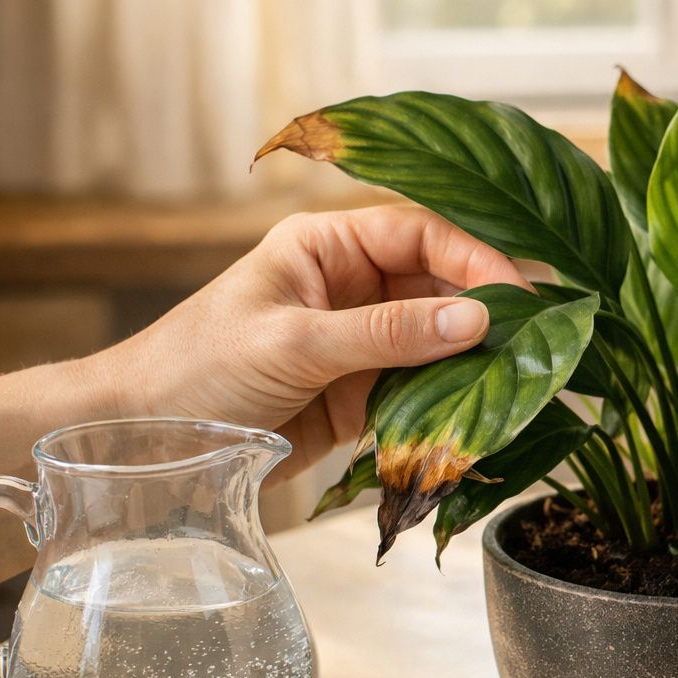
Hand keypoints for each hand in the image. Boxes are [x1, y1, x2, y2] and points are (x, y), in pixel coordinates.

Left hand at [89, 205, 529, 476]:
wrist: (139, 444)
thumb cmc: (195, 370)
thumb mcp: (294, 342)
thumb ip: (387, 333)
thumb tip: (476, 321)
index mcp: (329, 245)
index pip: (422, 233)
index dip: (475, 259)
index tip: (519, 296)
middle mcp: (353, 287)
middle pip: (442, 286)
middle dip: (486, 312)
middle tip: (538, 342)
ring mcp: (361, 344)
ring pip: (441, 342)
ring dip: (477, 362)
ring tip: (525, 381)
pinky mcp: (363, 397)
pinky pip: (425, 392)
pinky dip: (455, 403)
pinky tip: (486, 415)